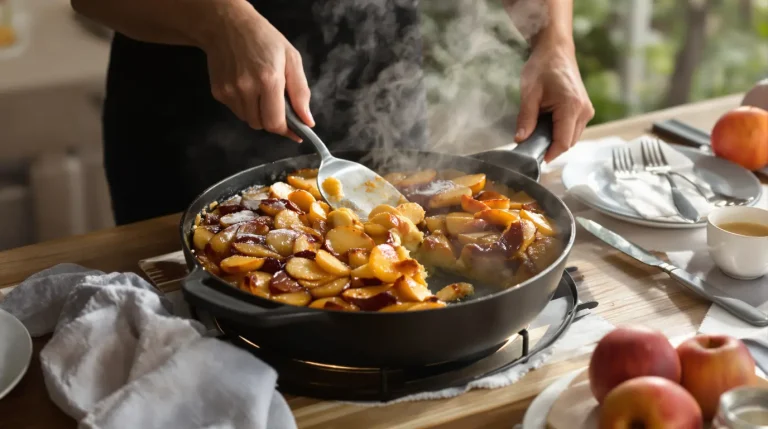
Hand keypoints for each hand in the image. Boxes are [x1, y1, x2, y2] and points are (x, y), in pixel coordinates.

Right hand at [201, 2, 313, 141]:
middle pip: (262, 125)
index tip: (294, 131)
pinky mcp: (218, 93)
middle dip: (273, 120)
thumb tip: (307, 121)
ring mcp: (230, 91)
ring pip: (249, 120)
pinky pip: (236, 111)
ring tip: (261, 91)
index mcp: (268, 79)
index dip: (286, 130)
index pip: (275, 123)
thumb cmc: (264, 39)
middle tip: (278, 104)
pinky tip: (247, 87)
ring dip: (258, 113)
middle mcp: (246, 88)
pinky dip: (245, 106)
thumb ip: (301, 93)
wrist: (227, 25)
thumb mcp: (291, 59)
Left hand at [515, 44, 593, 161]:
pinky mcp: (584, 110)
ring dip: (555, 139)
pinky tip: (547, 123)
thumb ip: (526, 119)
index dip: (549, 154)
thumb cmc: (543, 67)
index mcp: (572, 107)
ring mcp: (587, 111)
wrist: (555, 50)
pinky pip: (573, 129)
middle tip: (530, 141)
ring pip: (571, 138)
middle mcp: (584, 111)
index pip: (563, 143)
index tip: (534, 158)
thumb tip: (520, 140)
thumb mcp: (529, 93)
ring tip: (538, 128)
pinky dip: (560, 131)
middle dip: (550, 146)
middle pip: (568, 143)